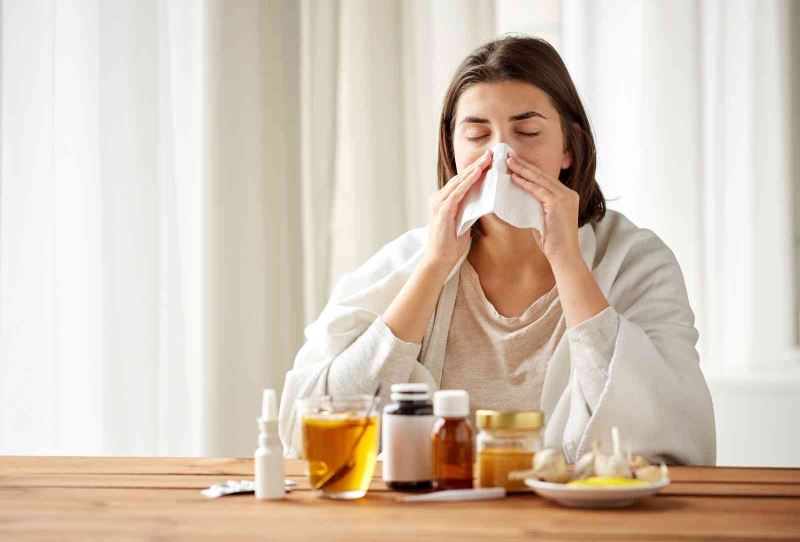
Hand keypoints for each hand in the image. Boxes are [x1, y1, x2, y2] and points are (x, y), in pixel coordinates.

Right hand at [422, 149, 492, 270]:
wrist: (440, 259)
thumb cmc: (452, 244)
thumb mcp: (464, 222)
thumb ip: (469, 210)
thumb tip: (484, 201)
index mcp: (443, 201)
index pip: (461, 182)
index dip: (474, 171)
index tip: (488, 161)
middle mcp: (439, 199)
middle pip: (460, 178)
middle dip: (476, 166)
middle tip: (490, 154)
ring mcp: (439, 204)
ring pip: (459, 182)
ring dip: (474, 170)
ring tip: (486, 159)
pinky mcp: (443, 210)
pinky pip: (458, 192)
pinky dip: (468, 182)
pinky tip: (477, 173)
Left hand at [506, 151, 580, 266]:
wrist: (564, 256)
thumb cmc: (553, 242)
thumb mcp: (544, 219)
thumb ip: (537, 207)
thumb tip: (521, 199)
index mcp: (567, 196)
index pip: (545, 179)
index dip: (530, 170)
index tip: (516, 162)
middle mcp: (568, 194)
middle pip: (542, 175)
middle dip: (524, 165)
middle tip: (509, 155)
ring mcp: (565, 198)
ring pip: (539, 180)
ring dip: (522, 170)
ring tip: (508, 162)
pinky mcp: (558, 204)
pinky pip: (538, 190)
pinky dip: (525, 183)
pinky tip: (514, 177)